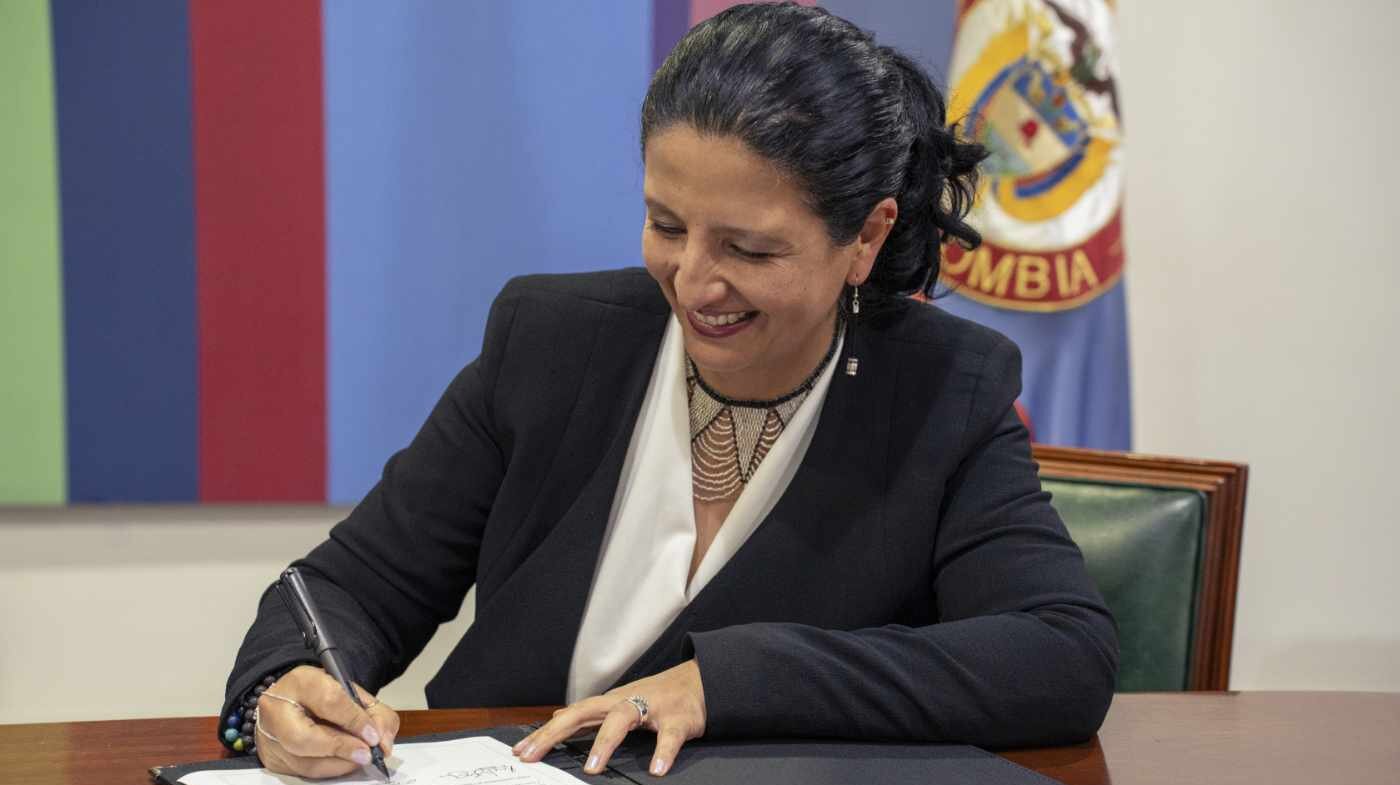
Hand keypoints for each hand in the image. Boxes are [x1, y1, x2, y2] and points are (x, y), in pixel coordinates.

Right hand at [253, 665, 400, 778]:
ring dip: (339, 765)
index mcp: (301, 681)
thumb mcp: (350, 691)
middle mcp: (277, 708)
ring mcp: (269, 736)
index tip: (373, 735)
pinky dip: (328, 770)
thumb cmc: (321, 694)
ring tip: (358, 758)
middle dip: (341, 749)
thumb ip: (374, 713)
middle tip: (366, 753)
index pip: (328, 701)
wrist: (290, 699)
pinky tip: (342, 762)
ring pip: (303, 762)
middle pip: (304, 738)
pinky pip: (301, 773)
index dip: (354, 721)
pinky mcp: (271, 758)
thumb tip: (383, 742)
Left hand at [512, 660, 706, 776]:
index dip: (545, 733)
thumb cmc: (659, 695)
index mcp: (610, 702)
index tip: (521, 751)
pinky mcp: (679, 719)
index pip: (570, 715)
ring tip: (592, 767)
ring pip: (622, 719)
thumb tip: (556, 718)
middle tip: (533, 755)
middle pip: (584, 712)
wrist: (702, 680)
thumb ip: (590, 714)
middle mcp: (626, 701)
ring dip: (605, 742)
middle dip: (555, 733)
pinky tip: (657, 770)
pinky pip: (669, 737)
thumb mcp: (621, 702)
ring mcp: (652, 707)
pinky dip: (663, 753)